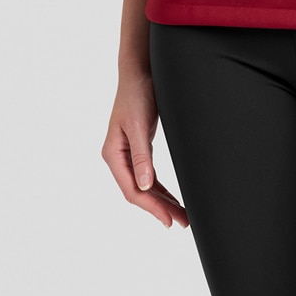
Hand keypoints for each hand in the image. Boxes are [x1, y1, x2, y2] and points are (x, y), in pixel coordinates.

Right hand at [102, 70, 188, 227]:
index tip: (170, 220)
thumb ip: (141, 157)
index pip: (132, 190)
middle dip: (160, 209)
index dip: (151, 207)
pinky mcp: (139, 149)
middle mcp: (118, 157)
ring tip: (182, 216)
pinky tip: (172, 199)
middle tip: (182, 222)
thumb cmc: (137, 94)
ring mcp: (127, 154)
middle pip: (139, 192)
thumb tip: (144, 186)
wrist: (139, 72)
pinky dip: (160, 189)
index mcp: (113, 154)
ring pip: (144, 187)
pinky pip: (148, 176)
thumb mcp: (140, 126)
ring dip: (162, 201)